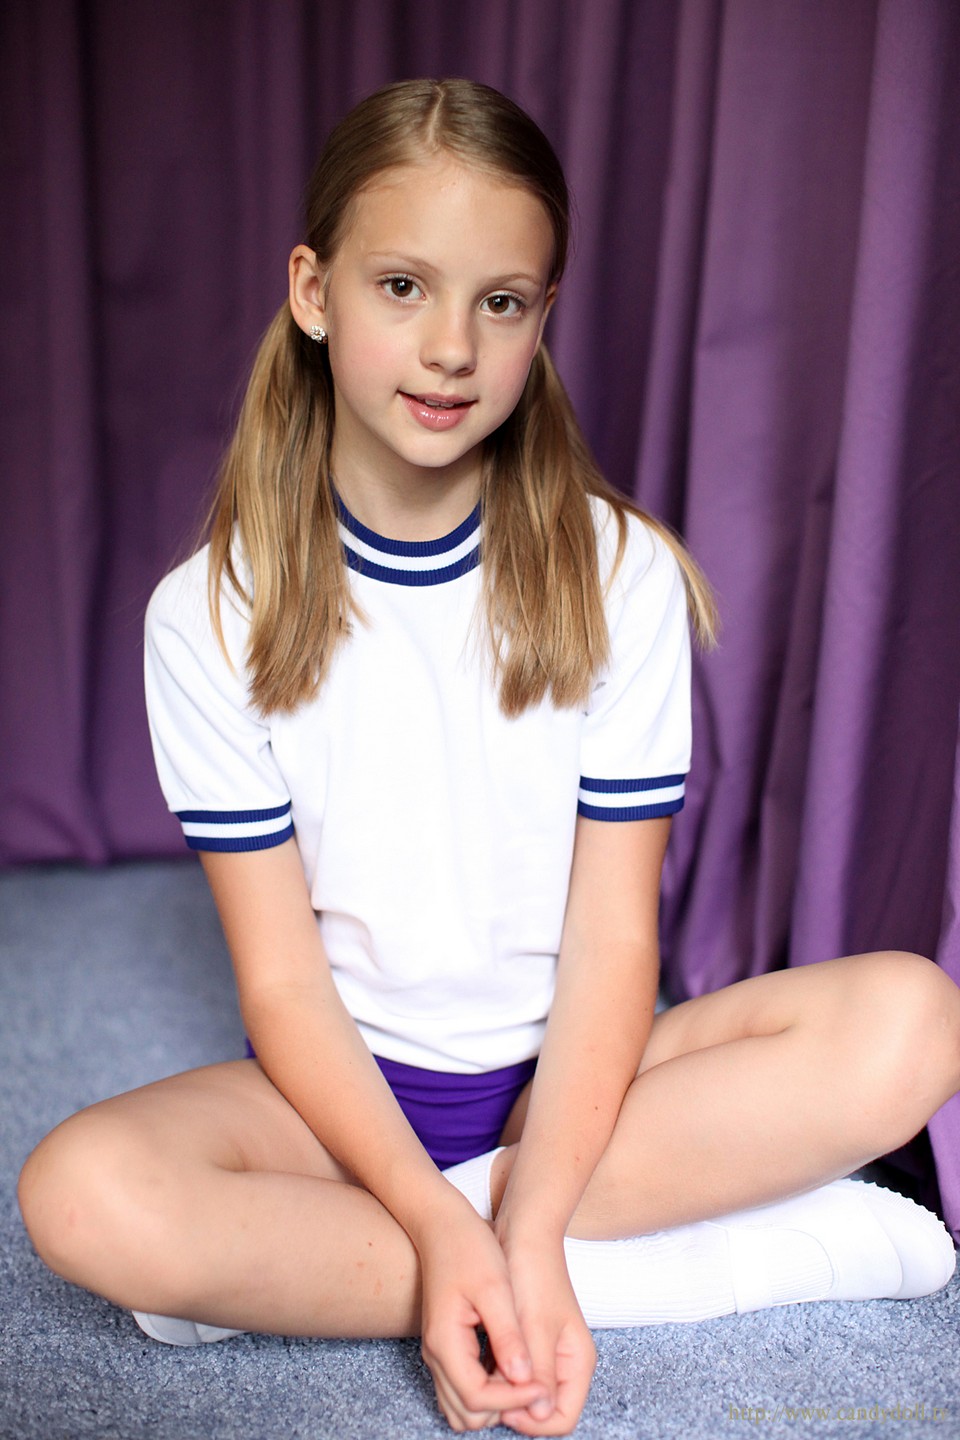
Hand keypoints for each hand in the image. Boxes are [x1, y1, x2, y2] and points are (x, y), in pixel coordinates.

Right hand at [418, 1205, 549, 1430]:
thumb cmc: (469, 1248)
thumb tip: (524, 1380)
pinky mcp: (446, 1346)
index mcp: (446, 1342)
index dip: (514, 1400)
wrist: (442, 1224)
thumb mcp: (496, 1287)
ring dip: (494, 1403)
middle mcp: (436, 1355)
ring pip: (462, 1408)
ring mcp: (438, 1352)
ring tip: (523, 1375)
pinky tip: (509, 1366)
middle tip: (533, 1380)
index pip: (478, 1399)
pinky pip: (461, 1389)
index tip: (542, 1385)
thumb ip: (508, 1336)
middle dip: (504, 1406)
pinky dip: (485, 1392)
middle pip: (468, 1413)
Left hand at [495, 1240, 596, 1435]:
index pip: (561, 1419)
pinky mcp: (527, 1341)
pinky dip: (494, 1372)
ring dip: (500, 1390)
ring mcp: (546, 1352)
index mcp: (577, 1362)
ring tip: (477, 1370)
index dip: (530, 1421)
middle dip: (513, 1407)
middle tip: (485, 1385)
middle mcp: (564, 1362)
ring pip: (523, 1392)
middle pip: (540, 1409)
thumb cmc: (533, 1273)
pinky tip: (475, 1358)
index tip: (500, 1404)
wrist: (524, 1230)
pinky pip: (511, 1372)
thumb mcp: (535, 1324)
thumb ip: (538, 1369)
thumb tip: (536, 1413)